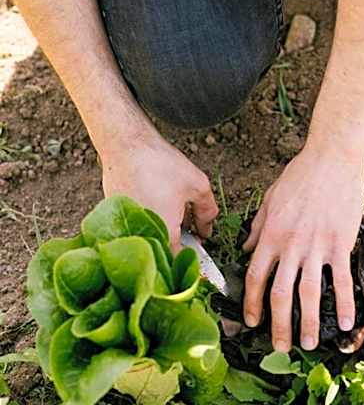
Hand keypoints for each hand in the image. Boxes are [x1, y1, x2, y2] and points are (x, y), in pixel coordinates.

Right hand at [100, 131, 217, 250]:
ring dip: (164, 232)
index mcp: (165, 234)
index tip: (200, 249)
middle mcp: (143, 236)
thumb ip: (207, 212)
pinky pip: (136, 228)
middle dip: (180, 243)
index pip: (181, 259)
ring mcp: (126, 227)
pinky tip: (157, 204)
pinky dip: (148, 222)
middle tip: (190, 228)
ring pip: (150, 239)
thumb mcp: (198, 185)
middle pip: (164, 252)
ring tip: (175, 211)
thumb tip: (207, 229)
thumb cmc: (159, 164)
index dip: (194, 257)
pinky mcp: (115, 217)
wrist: (125, 145)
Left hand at [243, 143, 363, 350]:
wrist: (332, 158)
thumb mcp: (270, 199)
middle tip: (280, 348)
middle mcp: (290, 246)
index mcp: (270, 236)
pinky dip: (343, 303)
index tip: (251, 322)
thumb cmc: (300, 175)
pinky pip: (340, 280)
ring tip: (308, 345)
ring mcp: (316, 247)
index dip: (251, 304)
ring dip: (307, 323)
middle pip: (280, 294)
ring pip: (309, 293)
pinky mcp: (340, 244)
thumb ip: (258, 227)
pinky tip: (344, 323)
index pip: (255, 277)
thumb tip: (246, 248)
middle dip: (278, 325)